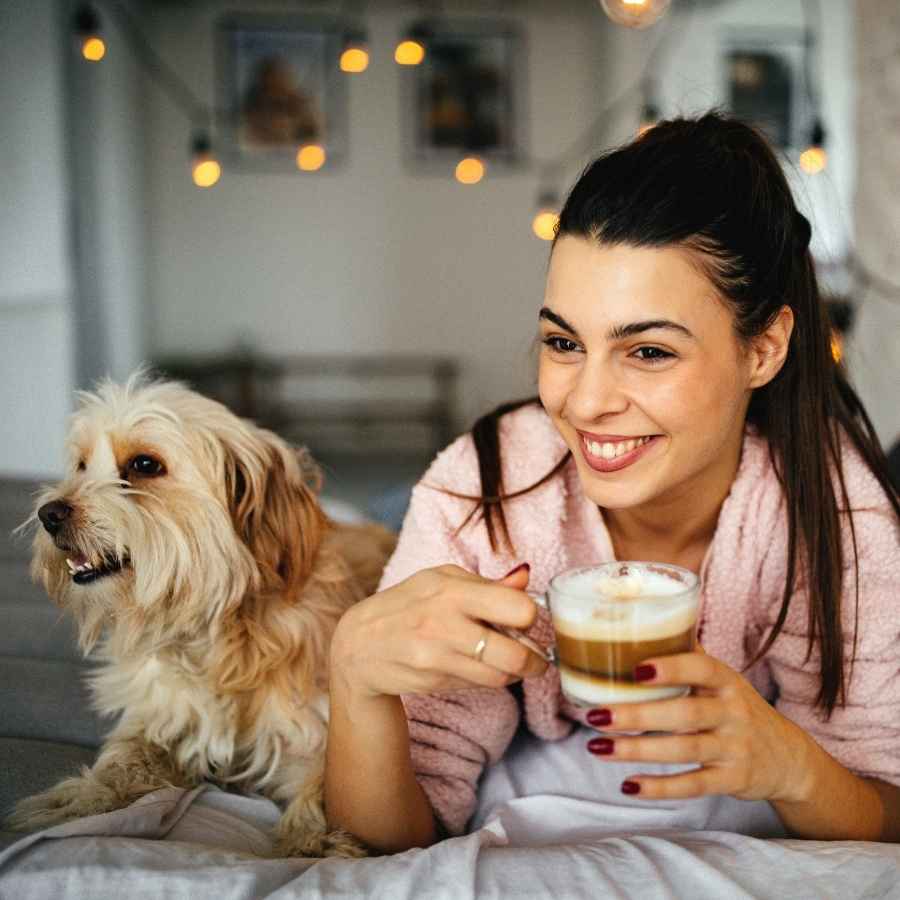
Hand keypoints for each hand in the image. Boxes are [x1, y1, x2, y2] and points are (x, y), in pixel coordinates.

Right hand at [330, 563, 548, 699]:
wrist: (358, 646)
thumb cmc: (407, 604)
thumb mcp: (441, 580)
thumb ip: (487, 584)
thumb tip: (526, 577)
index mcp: (452, 590)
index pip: (518, 610)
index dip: (530, 616)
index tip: (526, 619)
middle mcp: (444, 624)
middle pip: (516, 655)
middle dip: (535, 660)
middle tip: (536, 658)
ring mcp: (437, 657)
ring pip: (500, 677)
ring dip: (515, 673)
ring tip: (510, 662)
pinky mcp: (433, 682)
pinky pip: (480, 686)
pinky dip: (490, 679)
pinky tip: (481, 666)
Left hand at [584, 646, 814, 803]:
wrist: (787, 757)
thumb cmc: (737, 708)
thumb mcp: (722, 680)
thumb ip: (687, 657)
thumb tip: (640, 624)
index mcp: (726, 681)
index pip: (702, 668)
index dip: (671, 667)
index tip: (636, 669)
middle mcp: (733, 712)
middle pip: (684, 713)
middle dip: (637, 714)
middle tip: (595, 715)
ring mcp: (734, 748)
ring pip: (684, 749)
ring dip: (637, 750)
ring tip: (597, 746)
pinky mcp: (732, 780)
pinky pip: (694, 785)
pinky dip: (660, 787)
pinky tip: (629, 785)